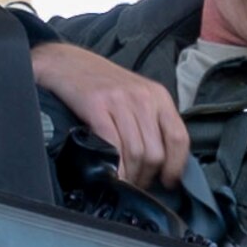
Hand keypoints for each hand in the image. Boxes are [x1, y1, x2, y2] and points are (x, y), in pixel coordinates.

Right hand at [32, 42, 189, 188]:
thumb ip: (151, 121)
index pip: (178, 137)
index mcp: (158, 95)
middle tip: (137, 183)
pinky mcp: (97, 106)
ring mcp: (120, 101)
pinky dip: (114, 166)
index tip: (168, 181)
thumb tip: (161, 160)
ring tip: (123, 180)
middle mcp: (143, 97)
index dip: (175, 166)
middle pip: (155, 152)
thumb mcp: (136, 95)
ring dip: (130, 175)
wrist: (67, 63)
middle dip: (146, 176)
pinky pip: (112, 146)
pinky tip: (111, 173)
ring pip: (136, 153)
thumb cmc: (102, 83)